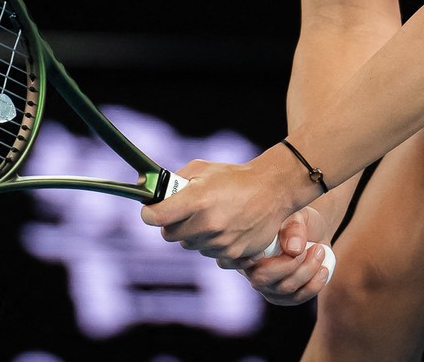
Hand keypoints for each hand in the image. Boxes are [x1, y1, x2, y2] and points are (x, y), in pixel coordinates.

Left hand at [141, 156, 295, 262]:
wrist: (273, 190)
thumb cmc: (235, 177)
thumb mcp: (203, 169)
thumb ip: (176, 180)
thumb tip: (153, 192)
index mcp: (197, 199)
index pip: (157, 217)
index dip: (149, 214)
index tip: (150, 212)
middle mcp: (208, 223)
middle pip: (169, 235)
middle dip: (172, 224)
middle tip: (184, 213)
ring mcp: (221, 242)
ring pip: (190, 245)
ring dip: (194, 234)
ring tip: (212, 217)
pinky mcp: (234, 254)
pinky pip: (210, 254)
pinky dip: (213, 244)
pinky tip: (225, 228)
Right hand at [228, 207, 337, 305]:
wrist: (313, 233)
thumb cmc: (298, 221)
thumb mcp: (298, 215)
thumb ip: (294, 227)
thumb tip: (293, 249)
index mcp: (246, 249)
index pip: (239, 261)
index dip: (257, 260)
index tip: (290, 249)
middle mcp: (250, 271)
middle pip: (262, 280)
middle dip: (292, 266)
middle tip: (314, 248)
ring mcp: (266, 287)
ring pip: (284, 290)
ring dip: (308, 272)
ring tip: (320, 251)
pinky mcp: (283, 298)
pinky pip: (297, 299)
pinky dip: (314, 285)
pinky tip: (324, 269)